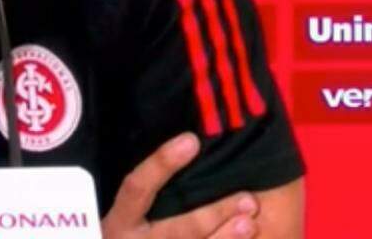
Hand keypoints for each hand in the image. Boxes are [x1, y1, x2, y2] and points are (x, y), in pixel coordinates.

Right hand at [102, 133, 260, 238]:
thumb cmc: (131, 235)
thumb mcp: (127, 215)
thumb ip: (150, 191)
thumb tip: (188, 146)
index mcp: (121, 222)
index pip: (137, 187)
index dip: (161, 164)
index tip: (191, 140)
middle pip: (178, 229)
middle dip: (213, 214)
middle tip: (247, 198)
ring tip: (250, 224)